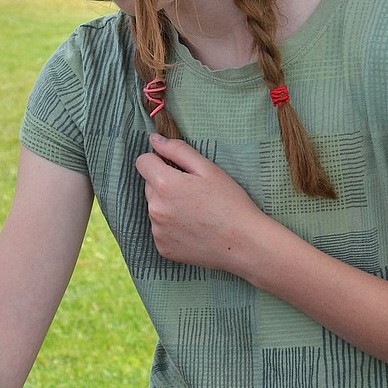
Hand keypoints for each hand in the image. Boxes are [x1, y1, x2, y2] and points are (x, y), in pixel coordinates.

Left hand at [134, 134, 273, 274]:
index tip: (176, 168)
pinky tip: (194, 229)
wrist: (244, 243)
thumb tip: (154, 139)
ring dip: (168, 206)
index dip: (159, 161)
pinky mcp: (162, 247)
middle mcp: (155, 208)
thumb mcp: (208, 169)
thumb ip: (177, 150)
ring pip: (155, 207)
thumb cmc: (230, 202)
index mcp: (164, 185)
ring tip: (196, 212)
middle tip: (194, 193)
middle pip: (149, 185)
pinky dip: (172, 227)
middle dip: (165, 184)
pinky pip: (160, 229)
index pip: (143, 162)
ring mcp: (157, 230)